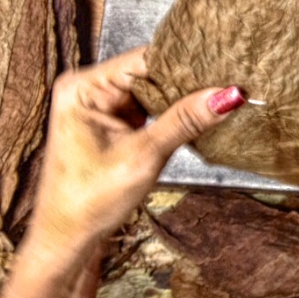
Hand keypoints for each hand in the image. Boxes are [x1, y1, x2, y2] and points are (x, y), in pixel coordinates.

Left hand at [29, 47, 243, 264]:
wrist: (68, 239)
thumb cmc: (88, 200)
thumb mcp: (143, 156)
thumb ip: (185, 120)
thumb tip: (227, 94)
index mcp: (83, 86)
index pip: (145, 58)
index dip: (185, 62)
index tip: (223, 65)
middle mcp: (90, 89)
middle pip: (151, 71)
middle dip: (187, 81)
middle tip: (230, 82)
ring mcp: (102, 106)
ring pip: (154, 90)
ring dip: (182, 98)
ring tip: (220, 98)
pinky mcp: (114, 122)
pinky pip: (151, 107)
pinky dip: (173, 113)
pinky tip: (198, 115)